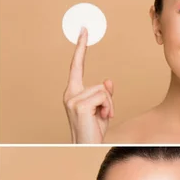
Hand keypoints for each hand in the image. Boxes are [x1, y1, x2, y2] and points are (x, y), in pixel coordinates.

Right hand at [63, 28, 113, 143]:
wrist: (86, 148)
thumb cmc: (92, 133)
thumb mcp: (101, 110)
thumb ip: (104, 95)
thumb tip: (108, 81)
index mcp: (72, 93)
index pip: (77, 66)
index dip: (81, 48)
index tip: (84, 30)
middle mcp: (70, 94)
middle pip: (100, 85)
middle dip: (108, 101)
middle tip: (105, 116)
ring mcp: (73, 100)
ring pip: (103, 91)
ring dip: (109, 106)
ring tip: (101, 119)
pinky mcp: (79, 105)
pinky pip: (103, 97)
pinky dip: (107, 109)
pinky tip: (101, 118)